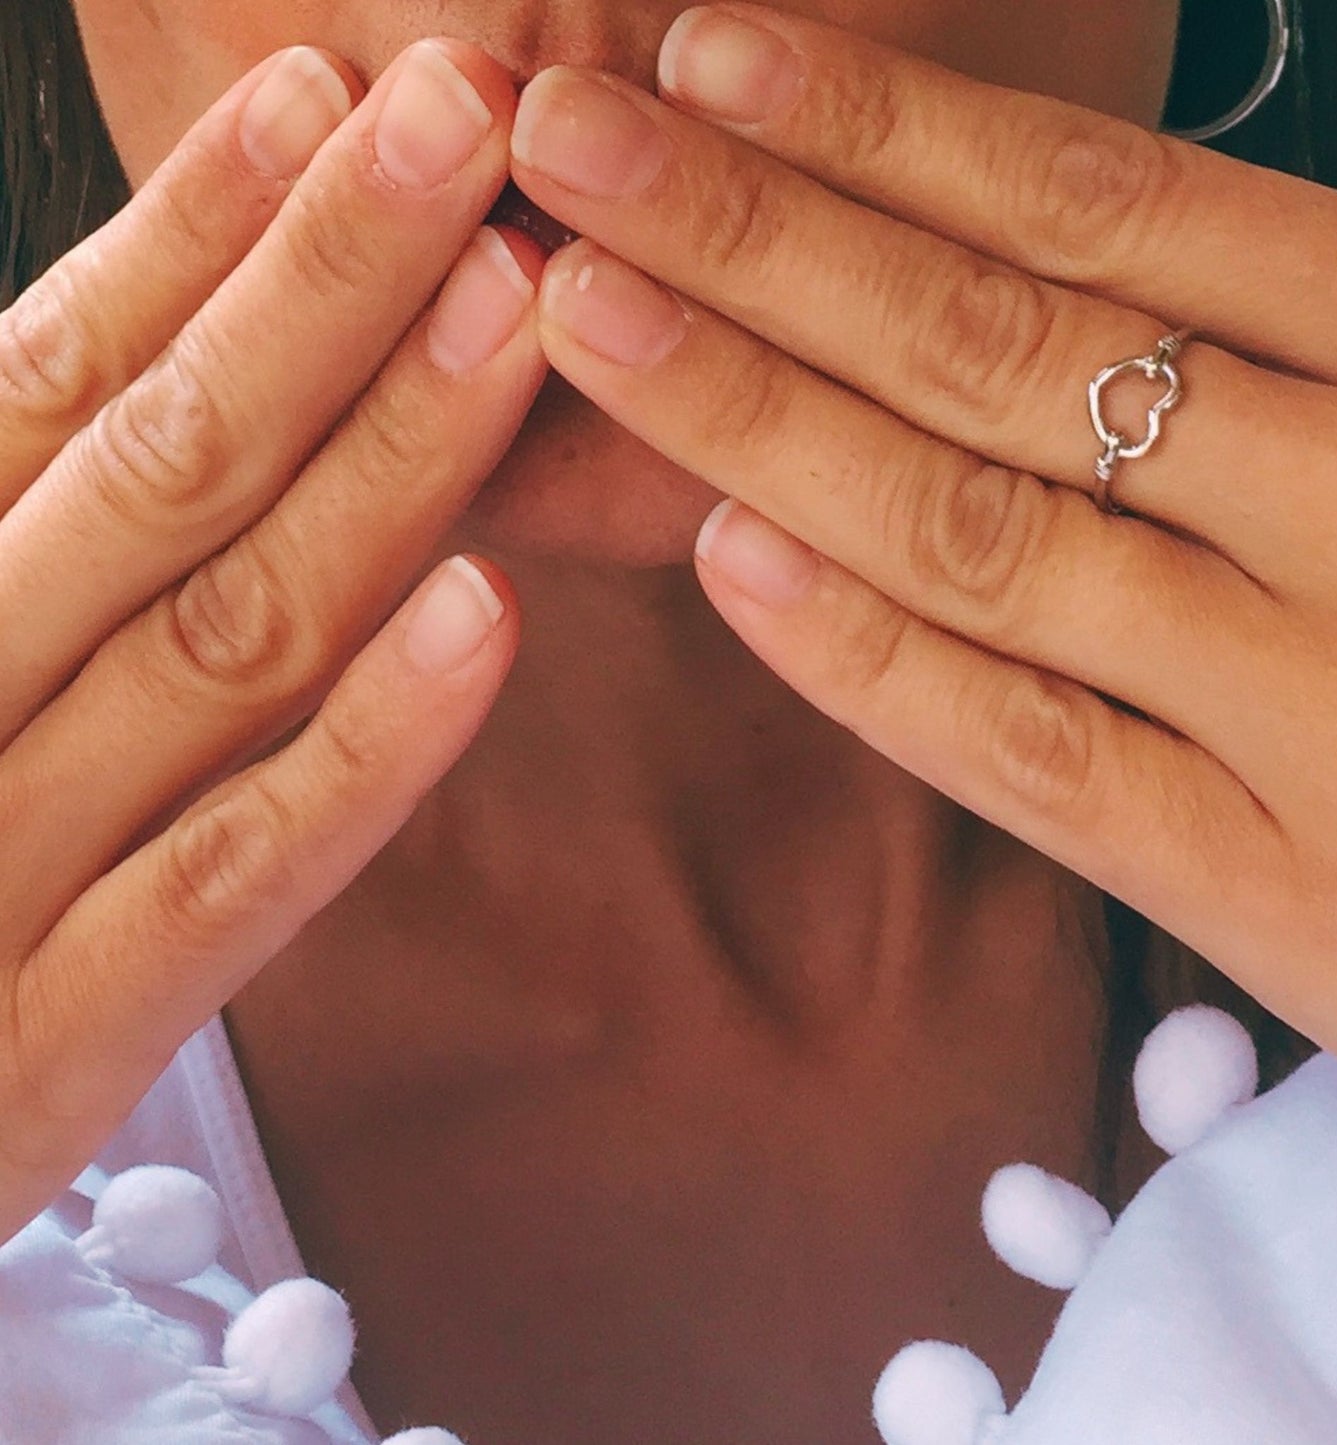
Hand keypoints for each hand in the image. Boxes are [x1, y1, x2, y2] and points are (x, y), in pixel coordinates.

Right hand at [0, 38, 543, 1241]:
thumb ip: (9, 511)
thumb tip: (126, 352)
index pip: (52, 379)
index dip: (191, 233)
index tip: (321, 99)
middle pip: (161, 464)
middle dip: (322, 285)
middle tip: (462, 117)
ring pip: (226, 634)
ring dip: (384, 463)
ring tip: (516, 307)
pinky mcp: (53, 1044)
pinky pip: (238, 871)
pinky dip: (369, 744)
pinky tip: (491, 609)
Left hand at [508, 6, 1336, 1103]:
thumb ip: (1312, 316)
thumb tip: (1057, 234)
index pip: (1098, 204)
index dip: (879, 126)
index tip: (707, 59)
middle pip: (991, 342)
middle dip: (751, 234)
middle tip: (566, 145)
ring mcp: (1322, 707)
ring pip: (978, 532)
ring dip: (756, 415)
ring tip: (585, 315)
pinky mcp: (1288, 892)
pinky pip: (1030, 752)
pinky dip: (867, 657)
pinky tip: (726, 556)